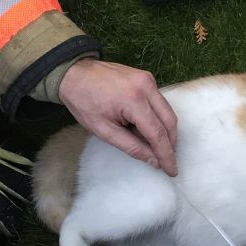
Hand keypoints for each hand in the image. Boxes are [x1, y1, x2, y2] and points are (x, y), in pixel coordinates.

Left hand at [58, 58, 178, 175]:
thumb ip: (132, 147)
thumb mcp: (104, 130)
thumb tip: (154, 160)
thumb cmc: (83, 102)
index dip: (166, 154)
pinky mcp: (146, 78)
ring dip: (166, 131)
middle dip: (170, 143)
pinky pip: (159, 102)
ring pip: (167, 111)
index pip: (158, 133)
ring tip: (158, 148)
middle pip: (169, 121)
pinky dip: (158, 117)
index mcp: (134, 100)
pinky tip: (149, 129)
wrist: (74, 74)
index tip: (171, 170)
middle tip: (166, 161)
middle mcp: (146, 86)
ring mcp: (148, 79)